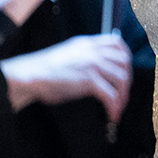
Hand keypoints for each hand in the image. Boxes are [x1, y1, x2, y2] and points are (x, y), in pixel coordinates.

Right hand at [2, 34, 133, 120]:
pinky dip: (115, 106)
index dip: (126, 57)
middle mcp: (93, 52)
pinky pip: (111, 95)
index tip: (126, 69)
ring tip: (118, 108)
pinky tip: (112, 114)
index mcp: (88, 43)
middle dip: (127, 80)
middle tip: (123, 94)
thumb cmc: (45, 70)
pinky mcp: (89, 81)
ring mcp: (92, 65)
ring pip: (121, 79)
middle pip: (124, 62)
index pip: (117, 43)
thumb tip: (98, 69)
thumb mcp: (69, 54)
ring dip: (123, 96)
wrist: (30, 75)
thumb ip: (85, 56)